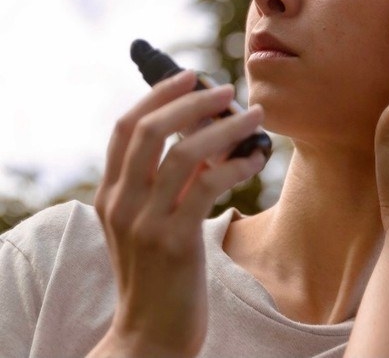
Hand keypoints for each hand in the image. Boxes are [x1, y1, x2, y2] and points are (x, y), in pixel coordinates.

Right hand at [91, 71, 265, 357]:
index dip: (157, 95)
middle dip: (190, 101)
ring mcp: (145, 223)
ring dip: (225, 127)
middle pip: (151, 130)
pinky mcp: (174, 242)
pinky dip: (236, 164)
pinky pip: (208, 186)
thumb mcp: (150, 222)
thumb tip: (207, 136)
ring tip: (254, 115)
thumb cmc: (159, 273)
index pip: (126, 128)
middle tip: (225, 89)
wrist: (150, 336)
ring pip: (185, 153)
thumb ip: (167, 183)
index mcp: (111, 195)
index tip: (189, 76)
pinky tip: (256, 158)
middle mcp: (121, 204)